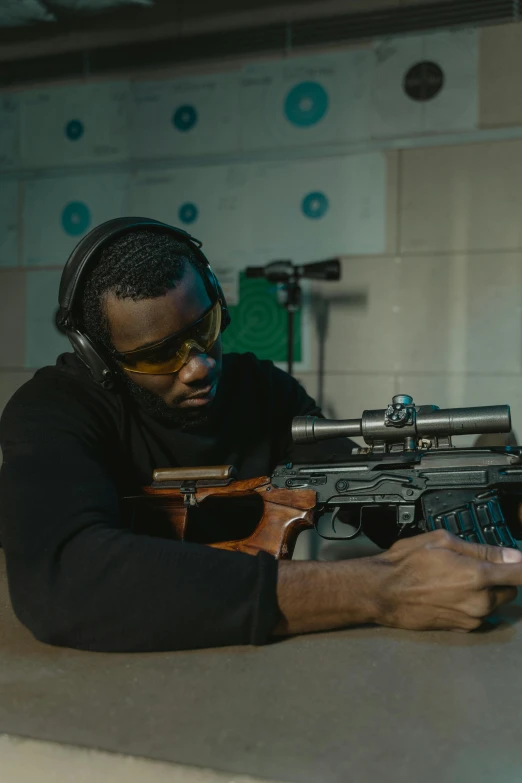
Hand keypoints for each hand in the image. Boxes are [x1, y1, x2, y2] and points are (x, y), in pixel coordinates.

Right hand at [371, 529, 521, 631]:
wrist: (382, 592)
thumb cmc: (406, 565)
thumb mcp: (442, 541)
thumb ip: (481, 549)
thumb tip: (509, 554)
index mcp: (478, 576)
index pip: (521, 573)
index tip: (520, 561)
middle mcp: (479, 601)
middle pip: (511, 589)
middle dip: (500, 576)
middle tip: (477, 564)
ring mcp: (472, 617)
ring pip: (495, 602)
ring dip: (485, 590)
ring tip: (457, 578)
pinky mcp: (462, 628)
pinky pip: (479, 614)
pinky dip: (472, 603)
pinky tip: (450, 592)